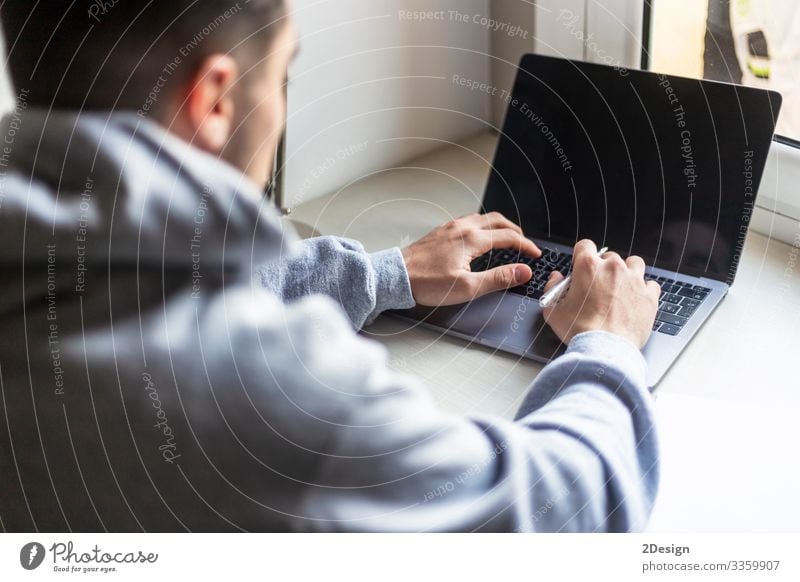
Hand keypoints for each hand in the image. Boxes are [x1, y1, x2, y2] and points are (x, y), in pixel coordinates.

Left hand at [401, 212, 540, 305]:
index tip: (535, 254)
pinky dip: (482, 226)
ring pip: (482, 218)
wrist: (396, 277)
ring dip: (498, 226)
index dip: (526, 246)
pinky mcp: (440, 232)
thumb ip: (498, 278)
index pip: (508, 237)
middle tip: (524, 244)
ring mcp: (450, 227)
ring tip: (505, 238)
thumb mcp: (468, 287)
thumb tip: (523, 271)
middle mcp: (462, 227)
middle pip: (498, 220)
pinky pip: (468, 221)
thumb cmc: (426, 283)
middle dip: (515, 231)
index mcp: (472, 239)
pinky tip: (478, 237)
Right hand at [542, 239, 659, 347]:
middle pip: (609, 256)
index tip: (580, 265)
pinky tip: (635, 299)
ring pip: (634, 263)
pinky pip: (651, 284)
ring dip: (627, 271)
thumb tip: (556, 278)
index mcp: (588, 267)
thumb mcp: (552, 309)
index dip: (581, 255)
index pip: (585, 245)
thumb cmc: (579, 330)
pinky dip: (644, 289)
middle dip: (603, 268)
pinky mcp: (649, 296)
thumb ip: (552, 288)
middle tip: (597, 285)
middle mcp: (613, 268)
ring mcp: (634, 280)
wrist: (605, 349)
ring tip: (620, 286)